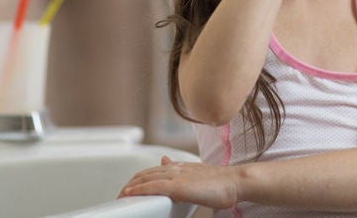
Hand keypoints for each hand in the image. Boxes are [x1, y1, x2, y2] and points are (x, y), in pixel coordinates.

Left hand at [118, 156, 240, 209]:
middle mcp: (175, 168)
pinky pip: (153, 186)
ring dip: (130, 187)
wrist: (235, 182)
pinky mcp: (178, 186)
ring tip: (120, 196)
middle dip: (130, 184)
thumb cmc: (221, 183)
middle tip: (120, 195)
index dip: (138, 179)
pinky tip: (130, 194)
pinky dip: (139, 190)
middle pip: (144, 174)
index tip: (129, 188)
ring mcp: (176, 176)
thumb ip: (179, 168)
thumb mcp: (196, 172)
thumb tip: (164, 160)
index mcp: (179, 166)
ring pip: (145, 179)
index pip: (151, 171)